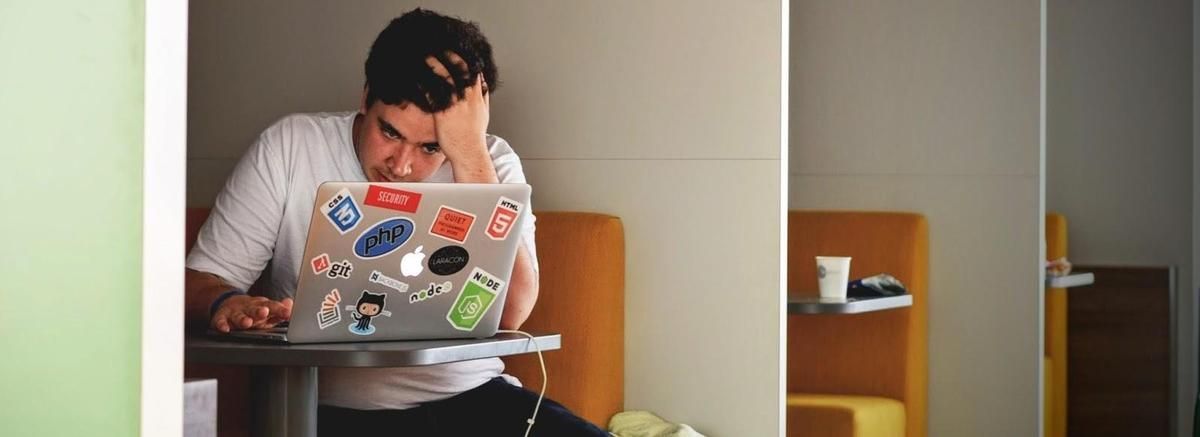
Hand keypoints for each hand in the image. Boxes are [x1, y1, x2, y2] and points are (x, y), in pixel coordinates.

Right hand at [210, 295, 292, 332]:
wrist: (229, 303)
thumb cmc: (253, 311)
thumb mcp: (267, 309)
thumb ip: (279, 309)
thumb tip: (291, 304)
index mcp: (261, 306)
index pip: (272, 307)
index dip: (280, 310)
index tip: (287, 313)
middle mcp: (248, 308)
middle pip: (254, 309)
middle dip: (259, 311)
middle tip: (265, 312)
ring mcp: (235, 312)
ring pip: (238, 316)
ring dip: (242, 319)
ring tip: (247, 323)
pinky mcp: (221, 317)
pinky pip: (220, 321)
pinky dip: (222, 325)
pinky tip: (225, 329)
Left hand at [426, 54, 492, 172]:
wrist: (469, 152)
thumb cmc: (474, 136)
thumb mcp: (484, 113)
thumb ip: (483, 97)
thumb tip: (483, 85)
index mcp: (477, 96)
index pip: (472, 70)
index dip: (463, 57)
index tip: (454, 49)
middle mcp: (468, 97)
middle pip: (459, 69)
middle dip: (449, 55)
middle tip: (438, 46)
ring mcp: (456, 105)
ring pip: (445, 77)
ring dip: (434, 64)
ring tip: (424, 56)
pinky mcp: (443, 113)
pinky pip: (432, 93)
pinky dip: (424, 83)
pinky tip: (416, 77)